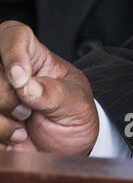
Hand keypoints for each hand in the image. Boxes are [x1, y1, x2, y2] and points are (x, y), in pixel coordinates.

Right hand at [0, 21, 98, 154]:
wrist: (69, 147)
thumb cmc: (73, 114)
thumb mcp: (76, 102)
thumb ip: (53, 92)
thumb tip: (26, 85)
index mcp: (33, 56)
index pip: (13, 35)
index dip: (13, 53)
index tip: (20, 78)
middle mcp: (8, 71)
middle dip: (8, 96)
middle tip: (28, 110)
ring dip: (1, 119)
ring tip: (23, 127)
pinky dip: (0, 134)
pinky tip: (15, 137)